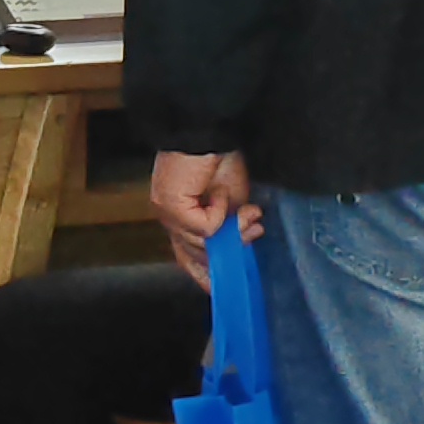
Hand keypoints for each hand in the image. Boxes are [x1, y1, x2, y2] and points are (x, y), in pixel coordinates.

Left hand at [152, 150, 262, 285]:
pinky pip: (205, 228)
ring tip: (249, 209)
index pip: (186, 257)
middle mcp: (170, 218)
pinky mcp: (171, 206)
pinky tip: (219, 191)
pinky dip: (220, 211)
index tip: (220, 290)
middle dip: (233, 246)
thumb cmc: (220, 163)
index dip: (203, 275)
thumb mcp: (232, 204)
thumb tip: (237, 252)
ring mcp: (167, 213)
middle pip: (197, 255)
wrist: (209, 133)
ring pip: (204, 244)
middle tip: (255, 227)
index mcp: (180, 218)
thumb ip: (230, 229)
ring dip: (234, 227)